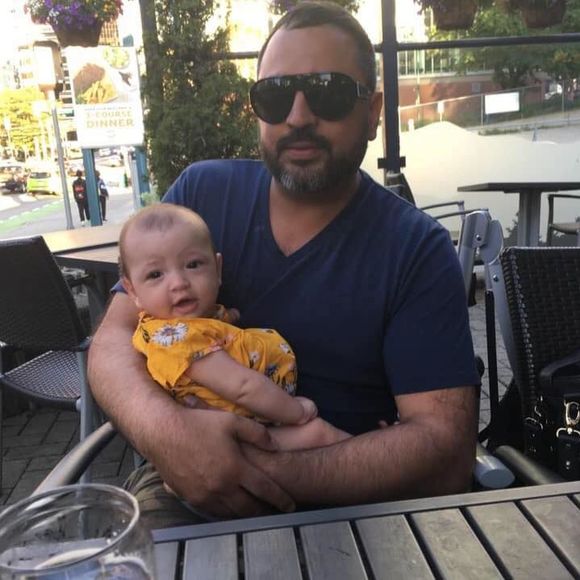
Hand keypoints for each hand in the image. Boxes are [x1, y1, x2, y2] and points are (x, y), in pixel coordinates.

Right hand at [149, 406, 295, 518]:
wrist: (163, 432)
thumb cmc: (198, 423)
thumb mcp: (232, 421)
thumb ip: (257, 433)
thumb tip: (275, 446)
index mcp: (235, 468)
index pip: (265, 489)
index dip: (281, 499)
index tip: (290, 505)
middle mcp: (222, 487)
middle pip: (249, 508)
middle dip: (265, 512)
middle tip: (274, 512)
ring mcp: (205, 495)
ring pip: (231, 513)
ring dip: (245, 514)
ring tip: (255, 511)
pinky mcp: (190, 498)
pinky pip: (213, 511)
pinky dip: (226, 512)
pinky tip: (230, 507)